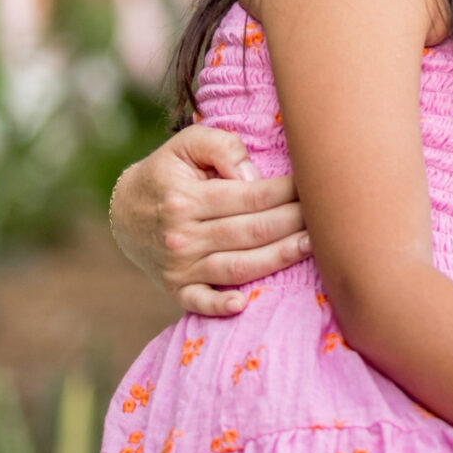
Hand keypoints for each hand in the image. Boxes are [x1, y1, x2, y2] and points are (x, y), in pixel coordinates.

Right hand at [109, 125, 309, 315]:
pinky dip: (220, 307)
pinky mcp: (176, 289)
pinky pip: (200, 303)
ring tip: (313, 246)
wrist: (123, 210)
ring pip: (238, 266)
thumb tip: (252, 176)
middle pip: (252, 232)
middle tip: (329, 215)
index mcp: (187, 199)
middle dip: (294, 222)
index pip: (251, 197)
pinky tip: (244, 304)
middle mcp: (183, 236)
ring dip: (279, 258)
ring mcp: (180, 267)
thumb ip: (221, 147)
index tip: (315, 185)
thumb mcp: (186, 145)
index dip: (288, 191)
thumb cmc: (167, 171)